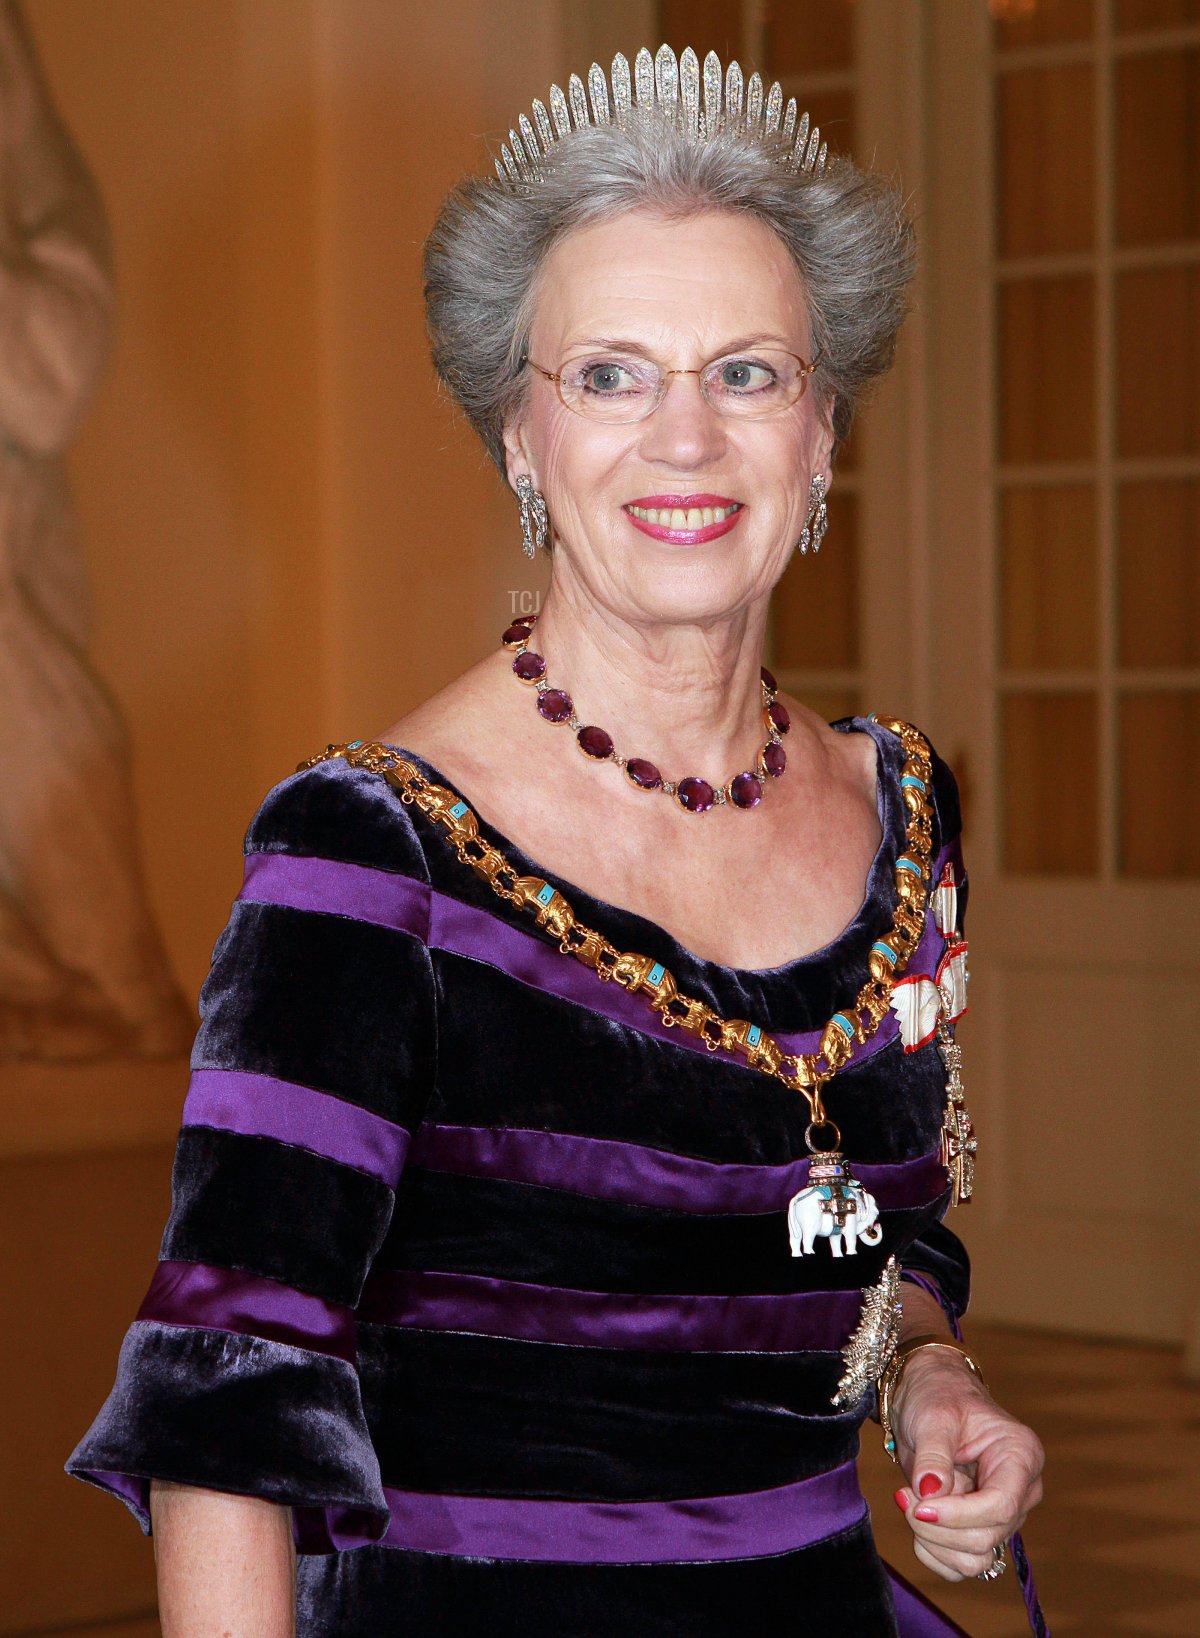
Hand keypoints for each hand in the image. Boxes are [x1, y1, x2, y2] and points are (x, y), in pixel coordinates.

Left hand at [889, 1348, 1044, 1581]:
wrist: (927, 1396)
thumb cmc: (937, 1396)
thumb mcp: (932, 1416)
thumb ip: (934, 1455)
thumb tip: (931, 1493)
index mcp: (1021, 1456)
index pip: (1001, 1506)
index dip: (959, 1515)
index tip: (919, 1505)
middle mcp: (1020, 1491)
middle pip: (987, 1538)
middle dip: (938, 1526)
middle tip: (903, 1495)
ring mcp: (1002, 1515)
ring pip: (976, 1560)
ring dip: (933, 1541)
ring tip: (908, 1500)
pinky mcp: (981, 1530)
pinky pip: (961, 1566)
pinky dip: (932, 1552)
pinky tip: (916, 1517)